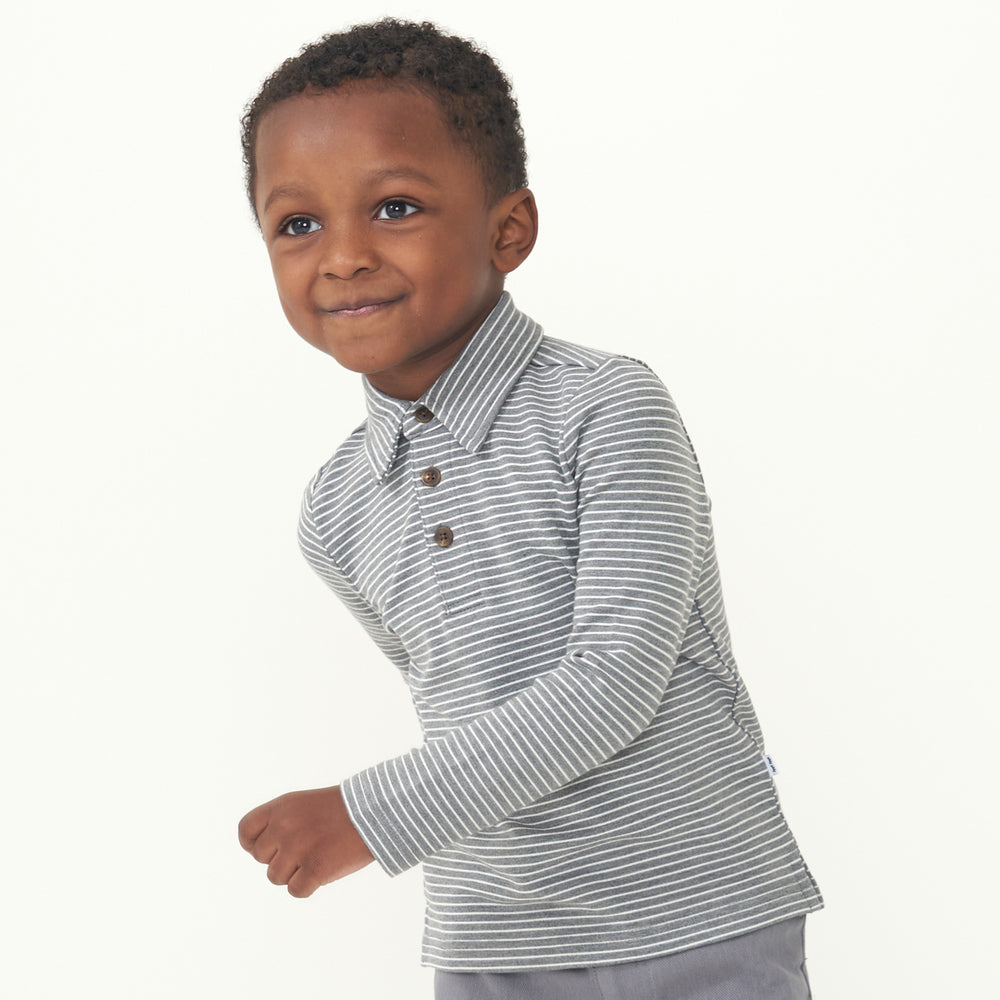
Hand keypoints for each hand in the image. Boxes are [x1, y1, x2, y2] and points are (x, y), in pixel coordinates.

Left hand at [238, 785, 373, 896]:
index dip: (254, 844)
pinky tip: (325, 870)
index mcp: (281, 808)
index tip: (271, 847)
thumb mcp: (304, 804)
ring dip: (295, 873)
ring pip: (277, 877)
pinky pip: (296, 891)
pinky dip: (309, 886)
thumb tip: (263, 852)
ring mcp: (298, 849)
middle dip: (280, 859)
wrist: (376, 811)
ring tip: (318, 856)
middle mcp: (284, 827)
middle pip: (262, 858)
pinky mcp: (314, 869)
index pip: (246, 831)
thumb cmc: (342, 809)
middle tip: (306, 849)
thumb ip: (280, 822)